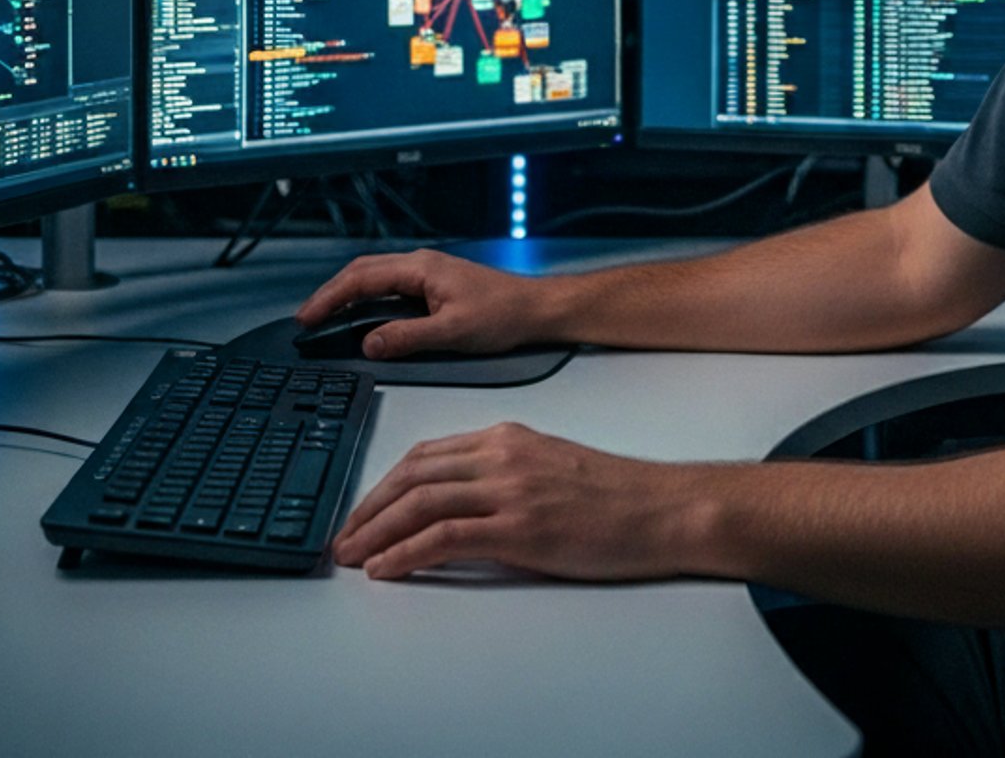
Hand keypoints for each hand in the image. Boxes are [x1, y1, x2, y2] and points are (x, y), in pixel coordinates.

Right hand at [294, 249, 557, 359]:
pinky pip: (389, 289)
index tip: (309, 317)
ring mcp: (426, 274)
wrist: (535, 309)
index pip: (362, 278)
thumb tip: (370, 343)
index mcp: (420, 268)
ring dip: (348, 296)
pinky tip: (362, 317)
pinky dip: (367, 300)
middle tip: (308, 319)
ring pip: (375, 279)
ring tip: (326, 319)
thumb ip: (408, 338)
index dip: (330, 297)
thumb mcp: (453, 333)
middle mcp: (420, 265)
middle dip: (331, 294)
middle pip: (362, 273)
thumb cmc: (503, 314)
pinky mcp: (433, 286)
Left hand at [334, 421, 714, 580]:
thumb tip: (454, 506)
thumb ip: (501, 475)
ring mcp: (510, 489)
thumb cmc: (612, 494)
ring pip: (421, 502)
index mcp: (505, 436)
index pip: (426, 454)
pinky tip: (387, 569)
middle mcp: (501, 454)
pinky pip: (446, 536)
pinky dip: (407, 552)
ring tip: (353, 556)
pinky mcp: (521, 527)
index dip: (385, 484)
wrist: (660, 507)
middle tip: (344, 536)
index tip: (363, 510)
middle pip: (413, 473)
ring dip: (377, 531)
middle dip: (369, 507)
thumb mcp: (547, 466)